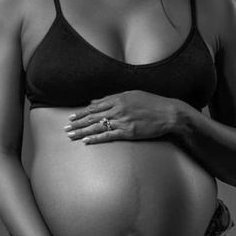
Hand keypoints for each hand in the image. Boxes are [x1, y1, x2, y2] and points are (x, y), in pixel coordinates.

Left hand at [64, 91, 178, 143]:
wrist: (169, 113)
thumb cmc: (153, 103)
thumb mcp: (133, 95)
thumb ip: (113, 98)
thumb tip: (96, 101)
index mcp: (119, 98)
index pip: (95, 106)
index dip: (82, 112)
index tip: (72, 117)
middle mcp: (118, 108)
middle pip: (92, 116)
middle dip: (78, 123)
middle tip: (66, 128)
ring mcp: (122, 120)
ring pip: (97, 126)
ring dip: (82, 131)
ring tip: (71, 135)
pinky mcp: (128, 132)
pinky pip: (108, 135)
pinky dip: (96, 138)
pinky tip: (86, 141)